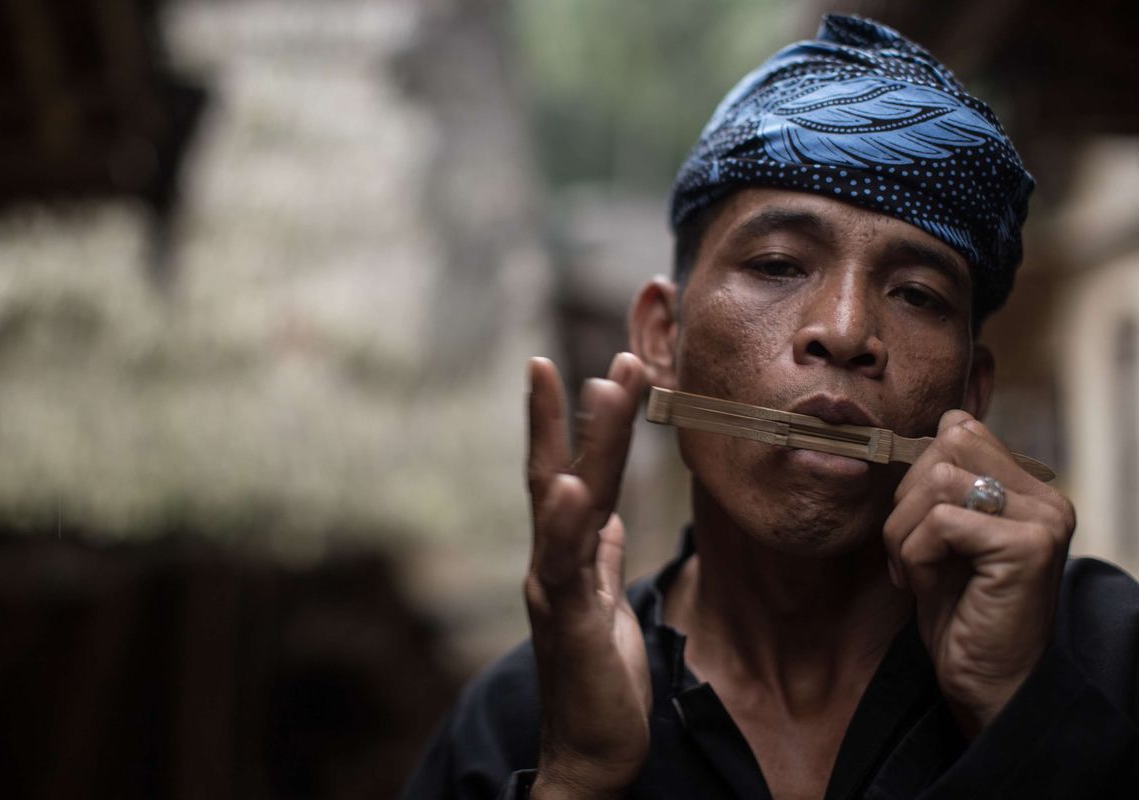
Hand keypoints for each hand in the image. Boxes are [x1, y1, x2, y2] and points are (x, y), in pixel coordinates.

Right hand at [524, 353, 650, 798]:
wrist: (593, 751)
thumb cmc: (599, 676)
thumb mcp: (603, 602)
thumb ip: (597, 555)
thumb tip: (603, 518)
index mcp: (567, 554)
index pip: (564, 472)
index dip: (567, 421)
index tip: (574, 366)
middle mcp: (551, 561)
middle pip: (563, 470)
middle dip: (582, 410)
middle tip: (611, 355)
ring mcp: (553, 587)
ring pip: (566, 502)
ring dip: (584, 442)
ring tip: (598, 387)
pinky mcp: (567, 620)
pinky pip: (565, 564)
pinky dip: (563, 523)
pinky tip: (570, 486)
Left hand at [883, 410, 1075, 737]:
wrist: (987, 682)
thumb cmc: (959, 611)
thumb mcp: (943, 535)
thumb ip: (943, 483)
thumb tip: (940, 421)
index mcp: (1027, 488)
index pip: (959, 429)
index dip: (916, 471)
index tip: (913, 525)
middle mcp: (1045, 498)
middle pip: (945, 446)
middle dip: (905, 499)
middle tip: (907, 552)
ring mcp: (1042, 520)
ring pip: (936, 480)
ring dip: (904, 532)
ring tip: (914, 571)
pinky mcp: (1027, 547)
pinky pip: (940, 522)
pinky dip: (914, 556)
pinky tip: (926, 587)